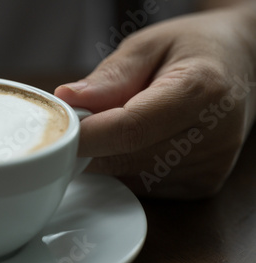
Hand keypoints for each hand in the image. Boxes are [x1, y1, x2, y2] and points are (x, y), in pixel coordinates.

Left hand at [55, 4, 255, 198]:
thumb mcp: (149, 45)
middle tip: (81, 121)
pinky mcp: (201, 186)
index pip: (130, 129)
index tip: (57, 133)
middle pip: (126, 157)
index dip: (86, 135)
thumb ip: (111, 77)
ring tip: (120, 121)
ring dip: (108, 154)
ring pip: (129, 175)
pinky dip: (126, 165)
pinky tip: (139, 141)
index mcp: (202, 92)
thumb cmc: (193, 50)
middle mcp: (213, 137)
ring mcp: (209, 167)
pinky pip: (142, 184)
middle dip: (90, 144)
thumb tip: (69, 100)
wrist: (239, 68)